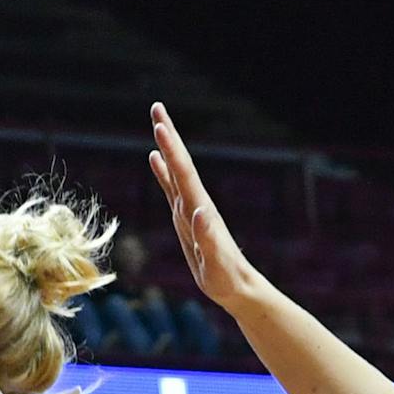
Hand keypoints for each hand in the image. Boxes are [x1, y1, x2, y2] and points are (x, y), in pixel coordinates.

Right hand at [148, 102, 266, 313]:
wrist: (237, 287)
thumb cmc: (227, 278)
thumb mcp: (216, 262)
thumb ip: (208, 237)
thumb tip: (200, 210)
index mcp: (201, 210)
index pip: (184, 174)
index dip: (172, 150)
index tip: (160, 126)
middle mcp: (196, 203)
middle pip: (180, 163)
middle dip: (169, 135)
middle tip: (157, 107)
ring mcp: (190, 209)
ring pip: (176, 170)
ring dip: (166, 146)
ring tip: (157, 123)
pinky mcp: (186, 218)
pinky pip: (172, 187)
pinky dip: (163, 170)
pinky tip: (155, 159)